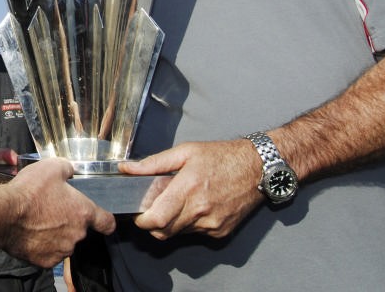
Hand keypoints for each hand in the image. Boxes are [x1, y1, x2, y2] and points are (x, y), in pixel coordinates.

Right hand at [1, 157, 114, 267]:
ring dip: (55, 234)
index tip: (100, 220)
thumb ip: (67, 168)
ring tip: (38, 222)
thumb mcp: (52, 167)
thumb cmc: (30, 191)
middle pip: (79, 230)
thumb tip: (70, 171)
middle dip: (68, 221)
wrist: (5, 215)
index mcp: (83, 212)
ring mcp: (61, 250)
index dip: (105, 220)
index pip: (107, 222)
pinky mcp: (46, 261)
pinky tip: (31, 234)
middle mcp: (77, 234)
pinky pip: (48, 253)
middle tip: (50, 210)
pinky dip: (42, 246)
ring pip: (64, 242)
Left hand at [118, 139, 262, 239]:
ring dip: (171, 223)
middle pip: (164, 232)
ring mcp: (212, 224)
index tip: (137, 213)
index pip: (157, 219)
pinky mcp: (221, 232)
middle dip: (152, 224)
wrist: (257, 168)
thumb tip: (127, 168)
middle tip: (151, 209)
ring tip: (176, 202)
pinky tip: (195, 206)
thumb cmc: (221, 156)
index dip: (142, 221)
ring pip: (178, 234)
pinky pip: (195, 233)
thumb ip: (153, 163)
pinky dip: (189, 224)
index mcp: (188, 189)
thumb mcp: (185, 151)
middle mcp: (200, 211)